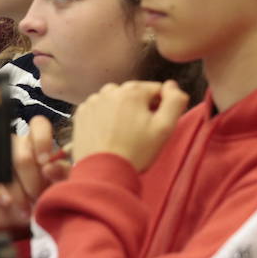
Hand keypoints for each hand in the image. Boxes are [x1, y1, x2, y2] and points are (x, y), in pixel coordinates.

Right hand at [0, 116, 68, 232]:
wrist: (14, 217)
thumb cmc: (38, 194)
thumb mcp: (55, 184)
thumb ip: (59, 173)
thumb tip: (51, 166)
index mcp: (37, 141)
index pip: (38, 126)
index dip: (42, 141)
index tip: (45, 162)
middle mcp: (15, 142)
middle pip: (24, 155)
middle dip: (33, 182)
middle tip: (37, 198)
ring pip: (5, 166)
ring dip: (17, 191)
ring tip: (25, 207)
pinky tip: (7, 202)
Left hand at [70, 80, 189, 172]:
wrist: (103, 173)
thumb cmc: (136, 151)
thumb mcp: (166, 127)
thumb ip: (175, 100)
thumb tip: (172, 85)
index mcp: (133, 91)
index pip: (157, 90)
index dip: (161, 107)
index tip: (156, 125)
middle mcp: (111, 90)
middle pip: (136, 94)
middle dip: (140, 108)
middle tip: (140, 132)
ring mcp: (93, 102)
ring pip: (117, 100)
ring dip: (122, 111)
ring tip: (123, 133)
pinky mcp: (81, 114)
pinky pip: (100, 108)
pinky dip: (105, 117)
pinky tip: (108, 133)